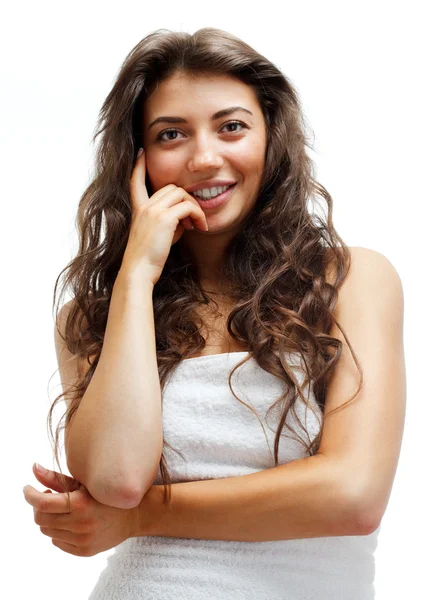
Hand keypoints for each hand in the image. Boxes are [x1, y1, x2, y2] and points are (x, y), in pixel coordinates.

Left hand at [22, 464, 149, 556]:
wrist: (135, 514)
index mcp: (81, 503)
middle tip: (50, 497)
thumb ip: (56, 478)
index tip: (27, 489)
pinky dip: (59, 531)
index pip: (43, 503)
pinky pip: (57, 542)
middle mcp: (81, 524)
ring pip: (47, 531)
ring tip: (63, 509)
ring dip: (50, 519)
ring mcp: (83, 540)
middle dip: (40, 507)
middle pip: (41, 519)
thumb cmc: (107, 492)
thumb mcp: (84, 482)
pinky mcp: (85, 551)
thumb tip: (33, 468)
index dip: (30, 495)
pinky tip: (71, 522)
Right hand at [123, 148, 208, 284]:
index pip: (134, 181)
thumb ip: (169, 223)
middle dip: (186, 199)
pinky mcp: (164, 218)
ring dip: (194, 207)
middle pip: (171, 187)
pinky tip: (200, 228)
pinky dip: (198, 215)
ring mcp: (153, 210)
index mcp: (138, 210)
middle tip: (194, 220)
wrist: (138, 271)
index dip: (137, 167)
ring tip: (198, 225)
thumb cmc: (149, 258)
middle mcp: (144, 206)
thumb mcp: (158, 236)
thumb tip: (185, 219)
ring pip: (181, 193)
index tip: (141, 153)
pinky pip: (189, 206)